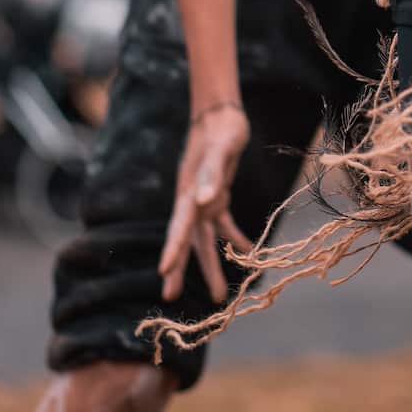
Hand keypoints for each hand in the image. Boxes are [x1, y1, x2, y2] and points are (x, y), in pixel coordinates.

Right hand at [159, 102, 253, 303]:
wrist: (222, 114)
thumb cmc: (221, 130)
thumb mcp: (221, 148)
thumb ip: (212, 173)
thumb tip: (205, 201)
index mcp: (189, 192)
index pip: (179, 226)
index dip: (172, 250)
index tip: (163, 273)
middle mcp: (192, 200)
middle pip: (185, 240)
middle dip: (179, 268)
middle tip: (171, 298)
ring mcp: (203, 200)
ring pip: (204, 239)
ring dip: (210, 265)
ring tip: (217, 295)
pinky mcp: (217, 196)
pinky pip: (223, 224)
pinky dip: (234, 238)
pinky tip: (248, 252)